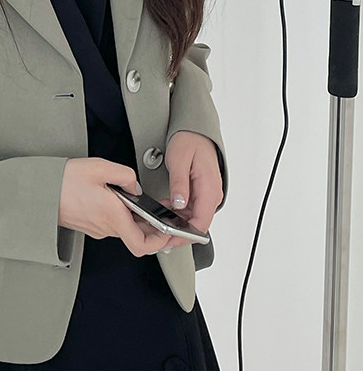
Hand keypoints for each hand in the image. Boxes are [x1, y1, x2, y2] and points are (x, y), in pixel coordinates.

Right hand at [59, 158, 172, 257]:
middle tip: (162, 216)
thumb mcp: (100, 168)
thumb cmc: (65, 181)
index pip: (142, 244)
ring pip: (124, 229)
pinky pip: (111, 224)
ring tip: (142, 205)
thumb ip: (125, 175)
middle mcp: (106, 228)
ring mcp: (96, 229)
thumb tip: (135, 186)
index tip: (168, 232)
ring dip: (136, 221)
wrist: (40, 191)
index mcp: (112, 217)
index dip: (160, 241)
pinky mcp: (89, 225)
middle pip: (136, 237)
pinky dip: (121, 217)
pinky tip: (121, 203)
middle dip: (152, 228)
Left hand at [157, 130, 223, 249]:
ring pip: (193, 217)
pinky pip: (191, 209)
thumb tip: (179, 204)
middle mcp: (211, 194)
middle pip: (197, 223)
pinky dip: (178, 212)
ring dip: (177, 221)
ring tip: (158, 220)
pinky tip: (165, 209)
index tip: (170, 239)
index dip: (185, 235)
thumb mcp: (179, 160)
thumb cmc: (189, 141)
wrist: (195, 130)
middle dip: (178, 230)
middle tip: (158, 232)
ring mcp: (207, 193)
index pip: (201, 223)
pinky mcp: (201, 192)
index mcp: (209, 188)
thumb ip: (179, 184)